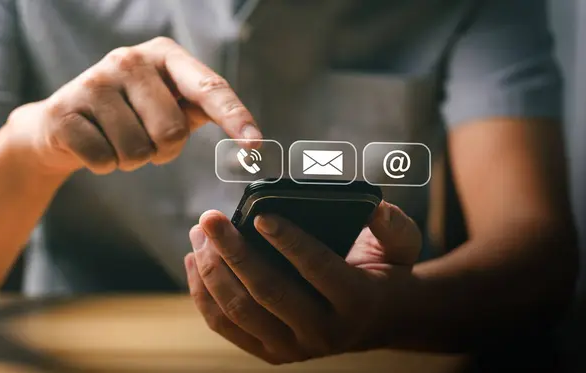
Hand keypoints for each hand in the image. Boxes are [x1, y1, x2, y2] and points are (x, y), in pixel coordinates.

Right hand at [6, 37, 260, 175]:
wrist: (64, 122)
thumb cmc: (131, 113)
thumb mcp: (170, 102)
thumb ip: (203, 108)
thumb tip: (251, 138)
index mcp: (165, 56)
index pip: (210, 89)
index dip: (235, 117)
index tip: (254, 143)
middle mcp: (130, 60)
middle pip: (172, 132)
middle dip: (163, 151)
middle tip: (145, 139)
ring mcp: (94, 82)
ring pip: (139, 152)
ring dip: (134, 160)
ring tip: (118, 139)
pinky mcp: (65, 110)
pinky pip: (105, 161)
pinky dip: (106, 165)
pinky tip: (96, 144)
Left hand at [185, 201, 421, 363]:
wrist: (379, 318)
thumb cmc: (386, 272)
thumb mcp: (402, 245)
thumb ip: (393, 223)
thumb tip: (372, 204)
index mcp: (356, 300)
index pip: (318, 268)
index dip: (288, 240)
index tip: (259, 214)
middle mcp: (325, 332)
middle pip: (268, 292)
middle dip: (233, 252)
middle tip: (209, 218)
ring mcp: (295, 348)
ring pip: (241, 311)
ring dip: (212, 270)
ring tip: (199, 234)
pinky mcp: (272, 353)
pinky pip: (227, 326)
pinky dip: (204, 295)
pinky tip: (195, 262)